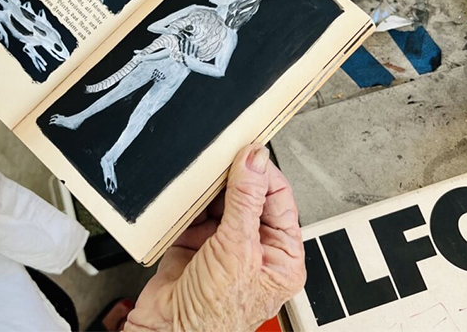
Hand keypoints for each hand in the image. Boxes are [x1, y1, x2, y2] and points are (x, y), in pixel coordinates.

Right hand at [125, 145, 305, 331]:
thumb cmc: (214, 317)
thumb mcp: (237, 250)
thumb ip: (245, 201)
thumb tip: (254, 160)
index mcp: (281, 255)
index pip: (279, 199)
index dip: (264, 173)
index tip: (248, 150)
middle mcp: (254, 249)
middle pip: (248, 197)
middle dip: (233, 179)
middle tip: (221, 158)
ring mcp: (223, 246)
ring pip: (220, 202)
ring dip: (208, 191)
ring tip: (201, 178)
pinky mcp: (194, 245)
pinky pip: (194, 213)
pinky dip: (187, 204)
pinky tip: (185, 196)